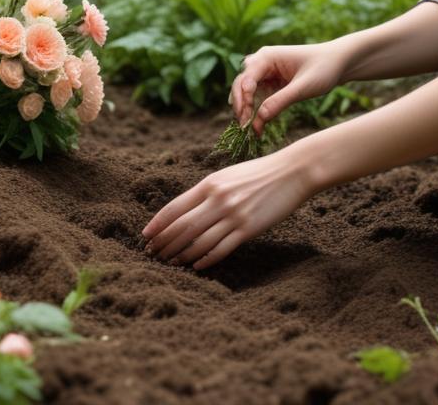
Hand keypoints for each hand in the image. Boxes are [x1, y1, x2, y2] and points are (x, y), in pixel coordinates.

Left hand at [141, 149, 316, 269]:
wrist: (292, 172)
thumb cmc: (259, 173)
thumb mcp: (227, 176)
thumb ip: (207, 192)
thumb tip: (185, 211)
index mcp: (209, 184)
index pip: (174, 207)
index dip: (157, 224)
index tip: (145, 236)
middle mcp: (218, 199)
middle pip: (182, 227)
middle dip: (164, 243)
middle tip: (152, 254)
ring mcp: (233, 215)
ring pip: (198, 241)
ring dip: (181, 254)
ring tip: (169, 262)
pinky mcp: (248, 228)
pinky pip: (221, 249)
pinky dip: (205, 259)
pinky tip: (195, 266)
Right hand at [230, 41, 345, 135]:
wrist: (338, 62)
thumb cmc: (323, 69)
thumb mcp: (304, 87)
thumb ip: (281, 101)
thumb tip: (260, 118)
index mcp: (266, 57)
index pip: (246, 79)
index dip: (243, 99)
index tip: (246, 119)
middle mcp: (261, 62)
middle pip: (240, 85)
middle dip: (241, 106)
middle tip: (244, 127)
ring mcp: (265, 73)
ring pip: (246, 92)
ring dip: (246, 110)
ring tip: (248, 129)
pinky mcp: (271, 83)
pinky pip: (257, 97)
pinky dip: (256, 111)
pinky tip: (258, 126)